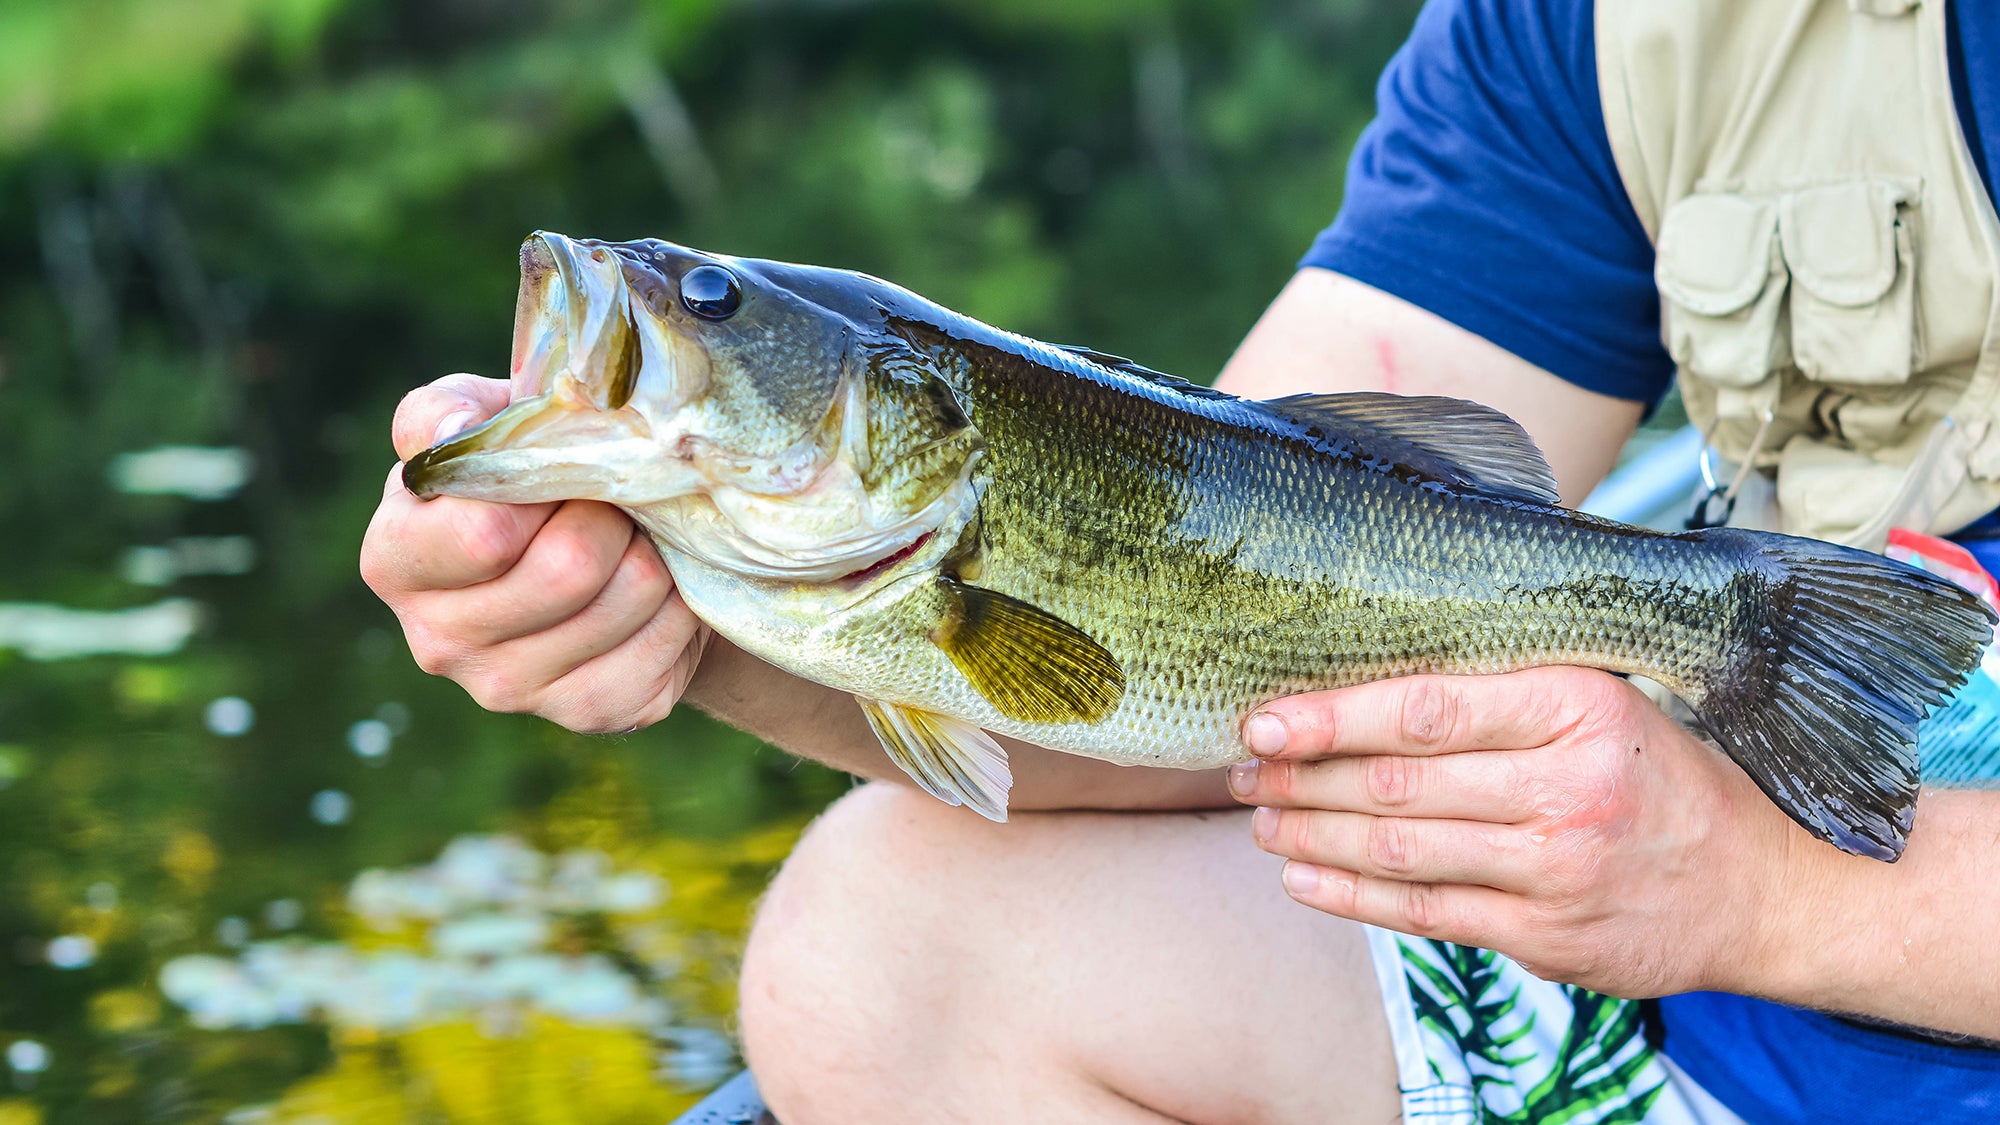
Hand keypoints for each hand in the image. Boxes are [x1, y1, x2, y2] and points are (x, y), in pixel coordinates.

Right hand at [359, 373, 708, 732]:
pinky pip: (662, 644)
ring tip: (637, 536)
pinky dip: (678, 602)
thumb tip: (452, 431)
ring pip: (627, 597)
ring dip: (653, 552)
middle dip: (613, 514)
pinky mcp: (586, 713)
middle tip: (616, 499)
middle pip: (570, 566)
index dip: (545, 487)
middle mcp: (437, 640)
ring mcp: (509, 690)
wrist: (598, 552)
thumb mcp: (480, 426)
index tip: (560, 469)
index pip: (484, 532)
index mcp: (395, 560)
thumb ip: (445, 415)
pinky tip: (658, 587)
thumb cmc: (526, 476)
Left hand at [1227, 667, 1805, 997]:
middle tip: (1241, 770)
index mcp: (1578, 707)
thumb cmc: (1659, 778)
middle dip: (1303, 777)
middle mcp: (1568, 788)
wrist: (1759, 891)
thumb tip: (1369, 667)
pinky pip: (1426, 913)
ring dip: (1313, 836)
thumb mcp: (1603, 703)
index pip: (1426, 709)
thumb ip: (1503, 687)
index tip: (1263, 717)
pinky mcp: (1546, 936)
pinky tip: (1304, 877)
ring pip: (1401, 851)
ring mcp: (1557, 870)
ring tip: (1260, 820)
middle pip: (1399, 782)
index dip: (1330, 716)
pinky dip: (1352, 897)